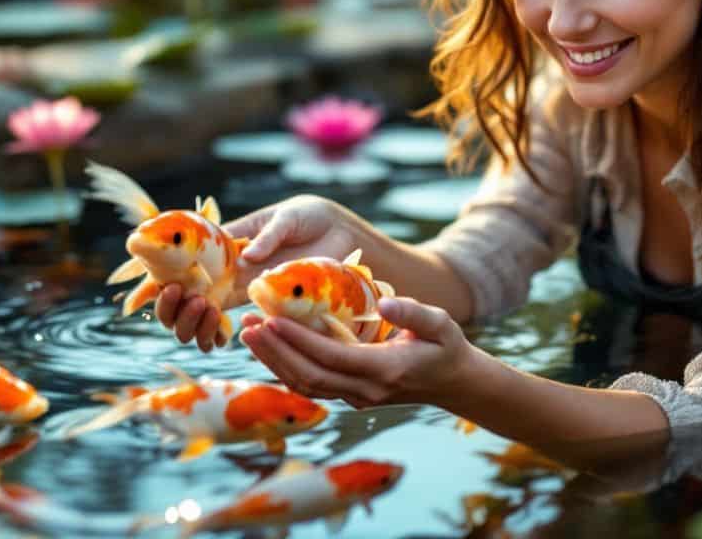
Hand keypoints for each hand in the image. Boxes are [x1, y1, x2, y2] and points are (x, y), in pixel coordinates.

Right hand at [154, 195, 361, 351]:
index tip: (154, 285)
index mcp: (224, 247)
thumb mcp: (284, 219)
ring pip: (202, 318)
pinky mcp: (268, 309)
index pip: (181, 264)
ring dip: (194, 322)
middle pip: (184, 299)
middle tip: (185, 297)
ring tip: (206, 310)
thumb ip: (267, 236)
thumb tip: (248, 257)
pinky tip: (218, 339)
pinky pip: (238, 329)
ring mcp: (245, 292)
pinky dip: (219, 337)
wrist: (340, 231)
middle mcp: (228, 273)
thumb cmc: (307, 217)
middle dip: (172, 306)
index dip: (160, 277)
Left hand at [238, 296, 481, 408]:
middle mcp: (365, 390)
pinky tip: (268, 347)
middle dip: (275, 351)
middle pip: (308, 375)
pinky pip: (310, 385)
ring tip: (249, 333)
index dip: (298, 341)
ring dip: (274, 360)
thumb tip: (383, 303)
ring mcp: (356, 398)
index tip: (271, 319)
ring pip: (304, 384)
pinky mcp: (349, 396)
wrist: (453, 384)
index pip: (331, 357)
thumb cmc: (447, 347)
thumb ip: (414, 313)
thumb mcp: (441, 325)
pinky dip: (285, 367)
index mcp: (384, 370)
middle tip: (248, 323)